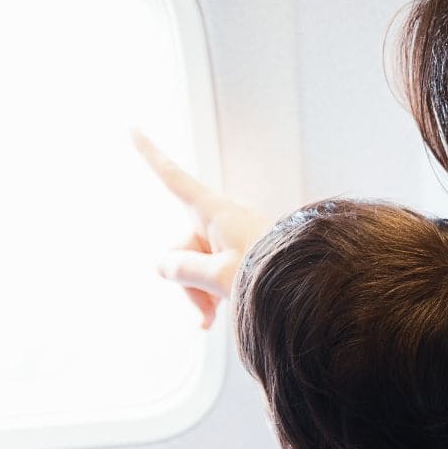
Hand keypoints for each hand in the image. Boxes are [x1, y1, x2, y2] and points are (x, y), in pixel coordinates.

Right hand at [133, 130, 270, 329]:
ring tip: (212, 320)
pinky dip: (211, 293)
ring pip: (196, 266)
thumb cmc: (273, 275)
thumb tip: (161, 264)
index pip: (173, 178)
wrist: (314, 289)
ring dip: (199, 293)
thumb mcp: (220, 275)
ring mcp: (231, 240)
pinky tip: (212, 319)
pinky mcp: (241, 257)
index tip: (133, 128)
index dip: (151, 155)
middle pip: (181, 247)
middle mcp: (220, 221)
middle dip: (186, 282)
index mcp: (215, 212)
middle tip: (204, 316)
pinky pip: (214, 273)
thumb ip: (184, 269)